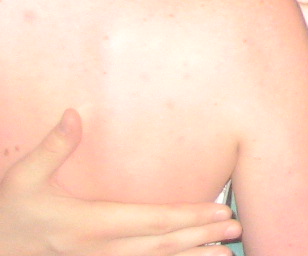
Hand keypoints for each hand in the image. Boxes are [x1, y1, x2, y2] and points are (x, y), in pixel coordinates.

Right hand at [0, 109, 240, 255]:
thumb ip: (51, 148)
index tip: (219, 211)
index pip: (150, 221)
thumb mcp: (22, 179)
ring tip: (226, 253)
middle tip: (237, 229)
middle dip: (200, 237)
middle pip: (159, 247)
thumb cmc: (11, 212)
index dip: (187, 217)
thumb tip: (73, 115)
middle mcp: (98, 250)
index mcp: (88, 225)